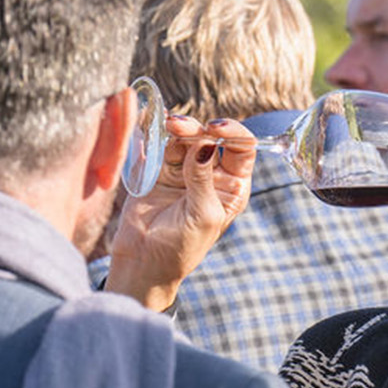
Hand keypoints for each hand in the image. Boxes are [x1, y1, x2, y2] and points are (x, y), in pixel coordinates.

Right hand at [103, 116, 254, 310]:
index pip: (243, 148)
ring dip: (179, 127)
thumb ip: (203, 178)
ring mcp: (185, 170)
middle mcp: (212, 174)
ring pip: (186, 137)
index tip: (215, 129)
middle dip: (199, 128)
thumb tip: (204, 142)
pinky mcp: (160, 170)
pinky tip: (156, 125)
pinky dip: (159, 132)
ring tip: (168, 125)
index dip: (233, 132)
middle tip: (181, 127)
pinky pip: (162, 144)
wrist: (145, 261)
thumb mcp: (204, 215)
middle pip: (212, 137)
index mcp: (233, 186)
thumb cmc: (183, 246)